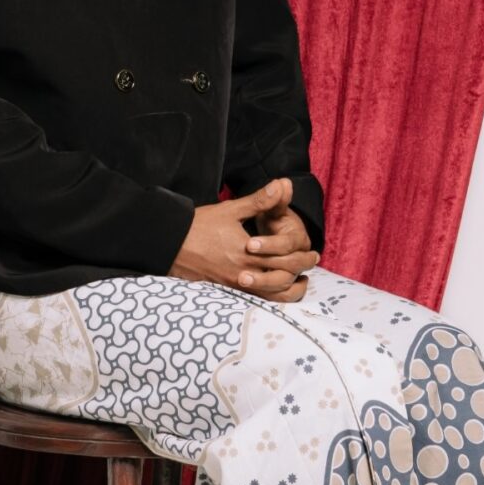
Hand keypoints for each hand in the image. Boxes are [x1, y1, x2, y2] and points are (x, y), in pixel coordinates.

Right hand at [171, 179, 318, 298]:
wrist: (170, 243)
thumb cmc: (200, 225)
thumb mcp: (231, 210)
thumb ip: (259, 201)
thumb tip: (282, 184)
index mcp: (248, 253)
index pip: (284, 259)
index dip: (302, 257)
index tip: (314, 252)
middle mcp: (244, 272)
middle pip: (282, 278)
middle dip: (301, 270)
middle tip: (312, 263)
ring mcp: (235, 285)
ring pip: (270, 296)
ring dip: (289, 290)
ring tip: (300, 283)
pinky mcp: (226, 290)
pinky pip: (255, 300)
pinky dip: (271, 298)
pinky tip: (276, 290)